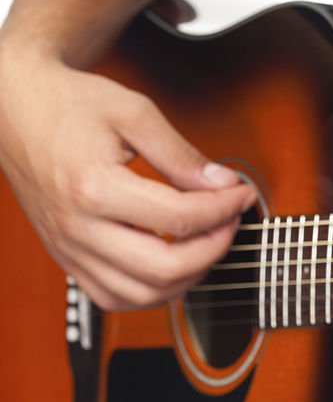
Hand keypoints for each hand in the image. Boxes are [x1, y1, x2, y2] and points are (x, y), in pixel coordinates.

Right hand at [0, 47, 255, 309]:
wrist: (14, 109)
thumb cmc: (69, 104)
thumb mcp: (134, 112)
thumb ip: (182, 154)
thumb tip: (223, 184)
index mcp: (92, 187)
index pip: (179, 217)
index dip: (224, 208)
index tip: (242, 193)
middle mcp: (77, 227)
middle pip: (164, 268)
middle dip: (214, 247)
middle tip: (230, 221)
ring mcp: (69, 248)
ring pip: (141, 294)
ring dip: (188, 277)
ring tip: (207, 242)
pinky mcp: (67, 258)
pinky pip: (114, 297)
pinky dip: (152, 291)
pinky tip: (174, 263)